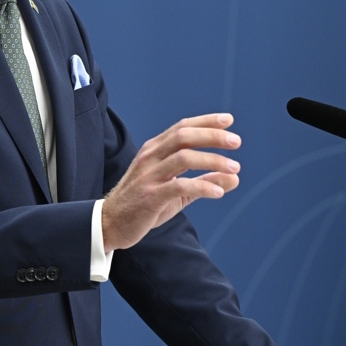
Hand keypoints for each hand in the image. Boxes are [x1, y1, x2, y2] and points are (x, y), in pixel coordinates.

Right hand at [102, 113, 241, 251]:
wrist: (109, 224)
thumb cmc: (144, 204)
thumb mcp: (176, 191)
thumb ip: (204, 182)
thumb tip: (235, 177)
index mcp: (155, 150)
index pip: (182, 127)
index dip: (206, 122)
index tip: (229, 120)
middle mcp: (151, 157)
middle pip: (184, 136)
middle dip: (212, 136)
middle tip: (236, 141)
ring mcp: (149, 176)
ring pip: (184, 157)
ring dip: (212, 160)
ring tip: (234, 168)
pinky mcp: (150, 196)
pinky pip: (179, 186)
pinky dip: (202, 187)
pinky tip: (218, 192)